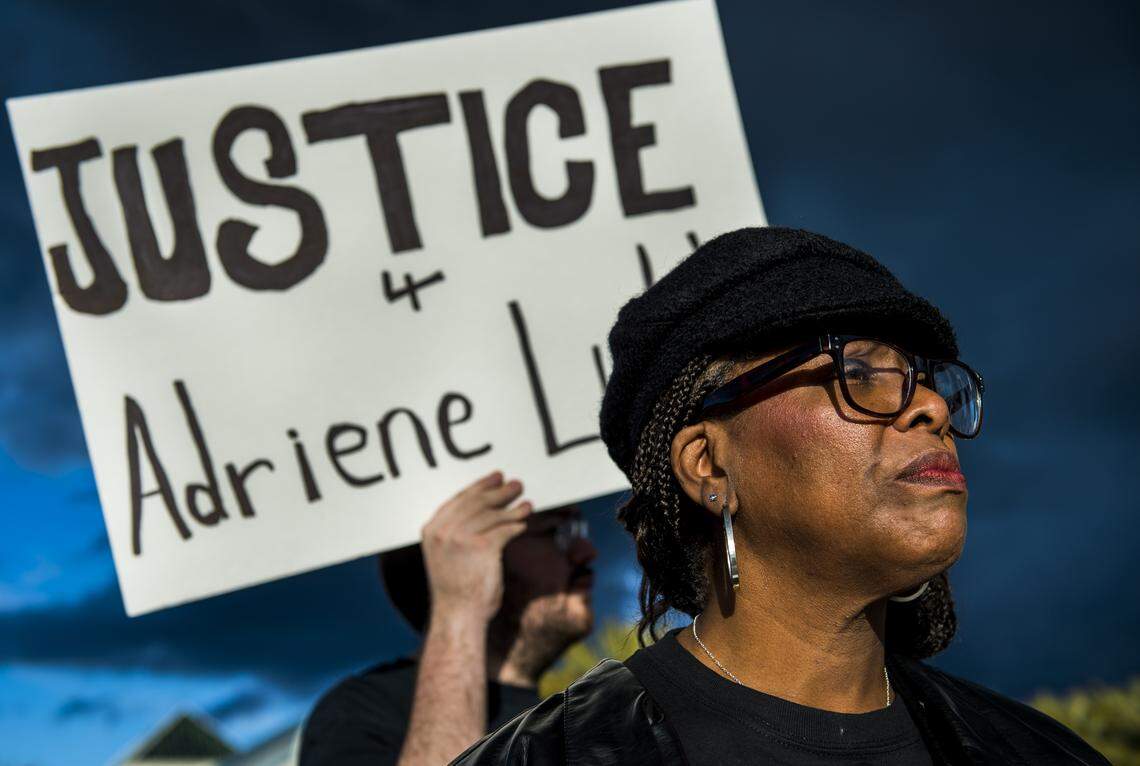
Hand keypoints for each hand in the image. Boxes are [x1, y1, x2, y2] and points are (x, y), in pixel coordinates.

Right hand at [420, 470, 531, 625]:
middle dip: (499, 491)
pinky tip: (523, 526)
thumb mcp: (446, 555)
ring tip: (527, 505)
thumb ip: (457, 533)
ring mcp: (460, 538)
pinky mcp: (481, 548)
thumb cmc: (456, 590)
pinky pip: (504, 531)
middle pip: (477, 502)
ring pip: (493, 515)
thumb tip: (486, 509)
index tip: (495, 477)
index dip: (480, 486)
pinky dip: (516, 527)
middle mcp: (443, 531)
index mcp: (432, 531)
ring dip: (513, 509)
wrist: (458, 616)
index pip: (459, 499)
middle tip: (516, 484)